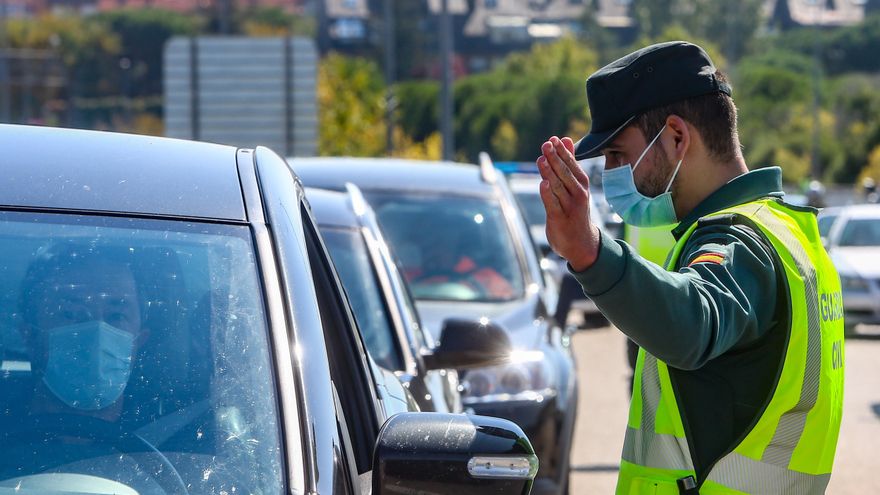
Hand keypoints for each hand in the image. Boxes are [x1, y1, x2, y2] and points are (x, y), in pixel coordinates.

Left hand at [537, 136, 600, 271]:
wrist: (581, 243)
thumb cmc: (575, 210)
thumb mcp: (574, 185)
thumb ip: (568, 162)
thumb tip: (565, 139)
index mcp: (581, 184)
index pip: (571, 165)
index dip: (562, 152)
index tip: (553, 139)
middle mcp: (578, 194)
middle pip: (565, 173)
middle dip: (555, 158)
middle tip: (546, 144)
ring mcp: (569, 206)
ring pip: (558, 187)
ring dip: (550, 173)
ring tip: (542, 159)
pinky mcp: (559, 218)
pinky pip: (553, 204)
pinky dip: (548, 194)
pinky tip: (542, 183)